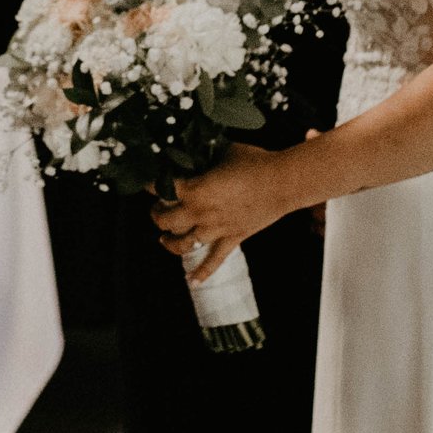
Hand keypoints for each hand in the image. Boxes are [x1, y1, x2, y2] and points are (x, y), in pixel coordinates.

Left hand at [152, 143, 300, 285]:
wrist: (283, 182)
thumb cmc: (255, 162)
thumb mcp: (224, 150)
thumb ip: (207, 154)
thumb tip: (198, 150)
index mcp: (194, 189)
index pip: (161, 189)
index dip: (151, 185)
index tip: (149, 183)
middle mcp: (199, 213)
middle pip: (165, 220)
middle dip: (156, 215)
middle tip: (157, 210)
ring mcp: (215, 229)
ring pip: (183, 244)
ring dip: (169, 242)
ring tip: (163, 238)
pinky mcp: (232, 238)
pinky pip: (214, 260)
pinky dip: (203, 273)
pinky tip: (192, 282)